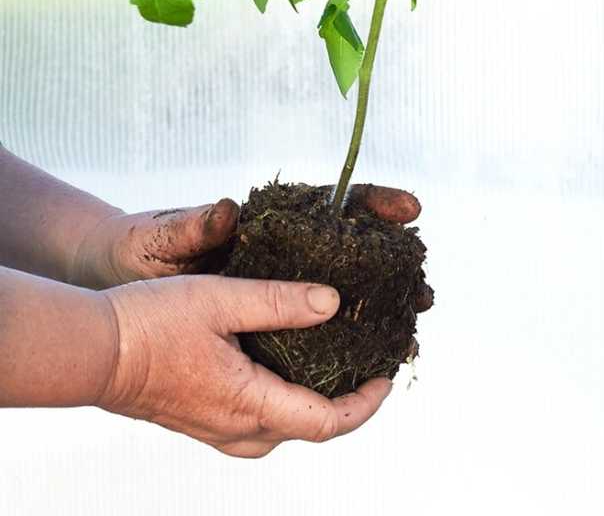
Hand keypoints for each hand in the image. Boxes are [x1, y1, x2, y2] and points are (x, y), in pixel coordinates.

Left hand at [71, 184, 431, 309]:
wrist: (118, 273)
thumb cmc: (143, 244)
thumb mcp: (166, 234)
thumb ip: (197, 225)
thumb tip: (230, 209)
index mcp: (268, 220)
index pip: (334, 203)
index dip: (375, 202)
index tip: (410, 207)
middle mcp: (282, 248)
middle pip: (353, 250)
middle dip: (394, 267)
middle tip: (424, 289)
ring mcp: (278, 279)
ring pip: (342, 290)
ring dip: (379, 308)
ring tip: (408, 331)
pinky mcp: (266, 311)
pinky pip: (315, 324)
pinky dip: (345, 338)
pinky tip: (363, 360)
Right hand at [98, 274, 390, 456]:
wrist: (93, 351)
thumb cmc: (151, 323)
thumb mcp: (222, 298)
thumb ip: (281, 301)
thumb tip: (333, 303)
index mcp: (248, 404)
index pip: (327, 422)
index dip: (366, 402)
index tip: (387, 374)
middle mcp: (237, 429)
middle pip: (311, 428)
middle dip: (348, 401)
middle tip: (370, 362)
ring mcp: (218, 429)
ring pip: (284, 426)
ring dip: (317, 400)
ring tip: (336, 361)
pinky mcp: (203, 419)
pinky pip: (260, 418)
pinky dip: (287, 396)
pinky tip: (286, 362)